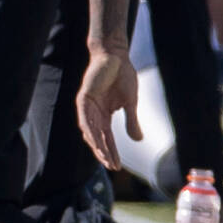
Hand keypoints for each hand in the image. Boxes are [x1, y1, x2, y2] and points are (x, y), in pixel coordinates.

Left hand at [76, 47, 142, 170]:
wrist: (116, 56)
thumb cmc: (123, 75)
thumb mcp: (131, 102)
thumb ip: (132, 121)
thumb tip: (138, 140)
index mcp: (104, 115)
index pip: (107, 138)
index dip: (112, 152)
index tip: (118, 167)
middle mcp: (94, 113)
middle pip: (98, 138)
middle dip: (104, 153)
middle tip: (111, 166)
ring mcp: (88, 106)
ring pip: (90, 131)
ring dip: (97, 145)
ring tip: (104, 158)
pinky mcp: (84, 98)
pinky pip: (85, 118)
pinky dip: (89, 130)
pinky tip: (94, 142)